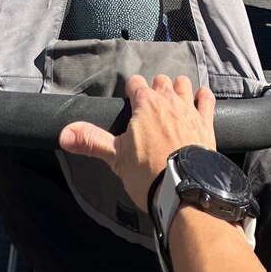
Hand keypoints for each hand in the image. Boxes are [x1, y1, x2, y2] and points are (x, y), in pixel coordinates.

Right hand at [59, 74, 215, 211]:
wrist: (185, 190)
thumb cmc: (147, 172)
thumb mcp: (115, 157)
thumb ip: (90, 141)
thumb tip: (63, 133)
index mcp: (145, 103)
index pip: (135, 83)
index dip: (132, 92)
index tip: (130, 103)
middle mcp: (168, 100)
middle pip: (160, 81)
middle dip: (154, 90)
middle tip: (150, 108)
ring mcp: (189, 109)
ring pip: (183, 84)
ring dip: (178, 89)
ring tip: (173, 102)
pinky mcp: (207, 122)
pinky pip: (207, 99)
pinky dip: (203, 97)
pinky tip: (200, 101)